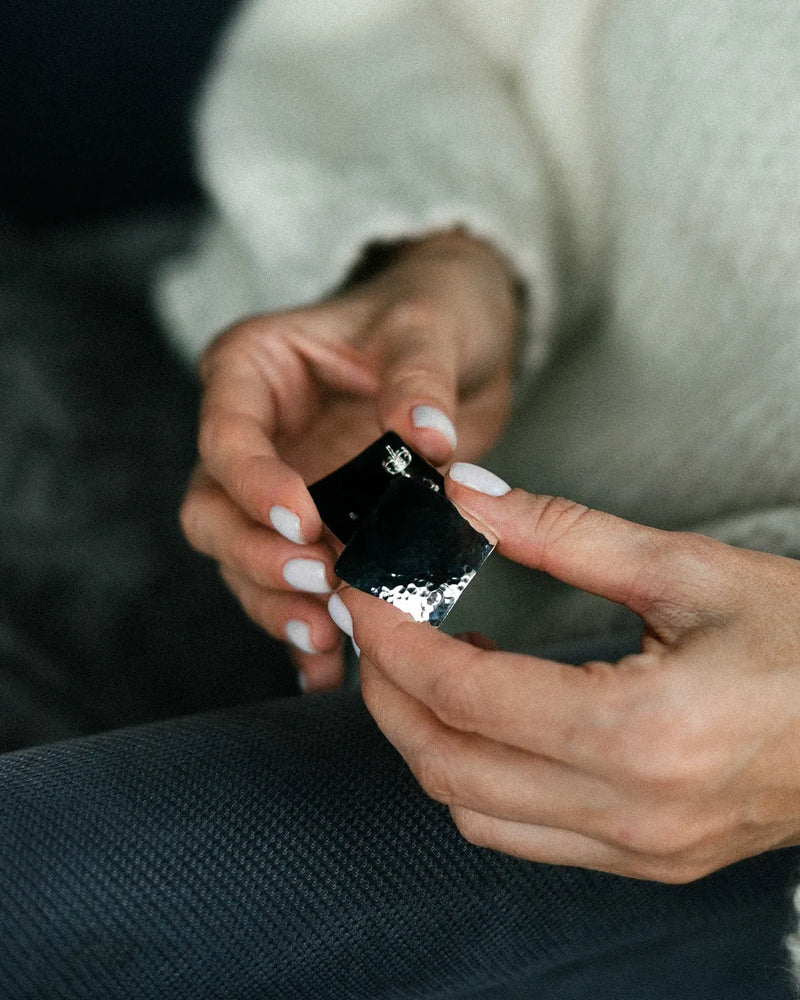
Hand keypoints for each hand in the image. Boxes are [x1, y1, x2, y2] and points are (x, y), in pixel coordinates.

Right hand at [179, 233, 518, 691]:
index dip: (253, 483)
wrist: (461, 338)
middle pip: (214, 511)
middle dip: (258, 556)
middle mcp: (255, 437)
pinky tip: (327, 672)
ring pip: (244, 561)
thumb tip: (427, 438)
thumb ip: (419, 379)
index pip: (226, 436)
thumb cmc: (430, 311)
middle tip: (321, 582)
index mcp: (253, 372)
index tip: (303, 520)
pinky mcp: (317, 529)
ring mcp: (282, 488)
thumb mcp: (428, 326)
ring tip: (331, 636)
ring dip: (279, 602)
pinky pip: (293, 586)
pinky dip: (305, 631)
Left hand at [340, 464, 799, 881]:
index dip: (392, 636)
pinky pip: (522, 833)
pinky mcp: (646, 859)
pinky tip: (487, 714)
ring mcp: (638, 850)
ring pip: (473, 812)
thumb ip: (562, 532)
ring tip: (424, 662)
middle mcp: (630, 811)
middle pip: (447, 766)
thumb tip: (468, 499)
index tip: (362, 588)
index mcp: (640, 732)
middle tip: (374, 623)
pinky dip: (476, 775)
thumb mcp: (686, 569)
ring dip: (426, 738)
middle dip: (386, 692)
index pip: (463, 693)